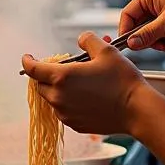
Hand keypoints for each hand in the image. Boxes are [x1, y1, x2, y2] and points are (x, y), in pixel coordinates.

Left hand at [22, 33, 145, 135]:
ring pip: (52, 99)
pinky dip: (68, 103)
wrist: (137, 110)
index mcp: (61, 77)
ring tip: (80, 83)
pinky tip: (86, 97)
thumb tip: (80, 39)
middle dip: (47, 76)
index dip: (27, 61)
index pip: (32, 69)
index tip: (28, 57)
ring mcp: (65, 114)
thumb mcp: (106, 50)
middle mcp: (59, 98)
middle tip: (64, 69)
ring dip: (59, 90)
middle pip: (41, 85)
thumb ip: (87, 40)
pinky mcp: (75, 125)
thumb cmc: (122, 80)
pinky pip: (64, 111)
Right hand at [120, 0, 164, 52]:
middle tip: (151, 46)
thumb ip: (147, 34)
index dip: (126, 30)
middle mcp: (154, 3)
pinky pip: (157, 37)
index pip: (128, 13)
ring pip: (147, 33)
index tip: (128, 44)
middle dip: (144, 38)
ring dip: (155, 42)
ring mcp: (162, 14)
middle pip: (137, 25)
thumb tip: (131, 43)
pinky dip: (162, 43)